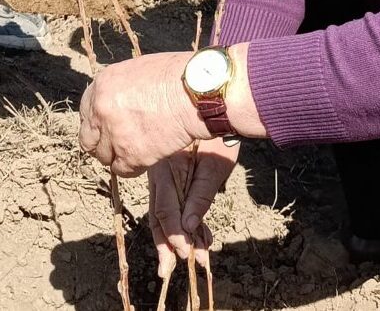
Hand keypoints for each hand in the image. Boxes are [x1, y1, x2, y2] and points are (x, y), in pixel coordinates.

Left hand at [78, 52, 205, 178]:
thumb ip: (120, 89)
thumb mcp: (138, 71)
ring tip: (143, 146)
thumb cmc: (176, 76)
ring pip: (106, 158)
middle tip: (122, 143)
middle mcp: (101, 109)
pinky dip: (136, 167)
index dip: (99, 123)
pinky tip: (151, 154)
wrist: (197, 90)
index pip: (86, 113)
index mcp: (101, 85)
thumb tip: (116, 103)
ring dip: (121, 155)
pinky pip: (123, 170)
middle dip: (104, 143)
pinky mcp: (130, 155)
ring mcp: (114, 133)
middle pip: (89, 140)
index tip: (109, 128)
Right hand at [146, 139, 238, 273]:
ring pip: (165, 213)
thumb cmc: (219, 137)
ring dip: (180, 237)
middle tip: (169, 270)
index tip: (185, 253)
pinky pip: (173, 204)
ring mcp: (164, 177)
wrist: (218, 109)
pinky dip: (186, 222)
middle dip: (167, 244)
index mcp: (166, 170)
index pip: (165, 211)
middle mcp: (160, 175)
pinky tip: (202, 237)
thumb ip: (200, 196)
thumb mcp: (214, 167)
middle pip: (159, 216)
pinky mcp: (172, 178)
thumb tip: (188, 227)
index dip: (174, 235)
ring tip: (198, 257)